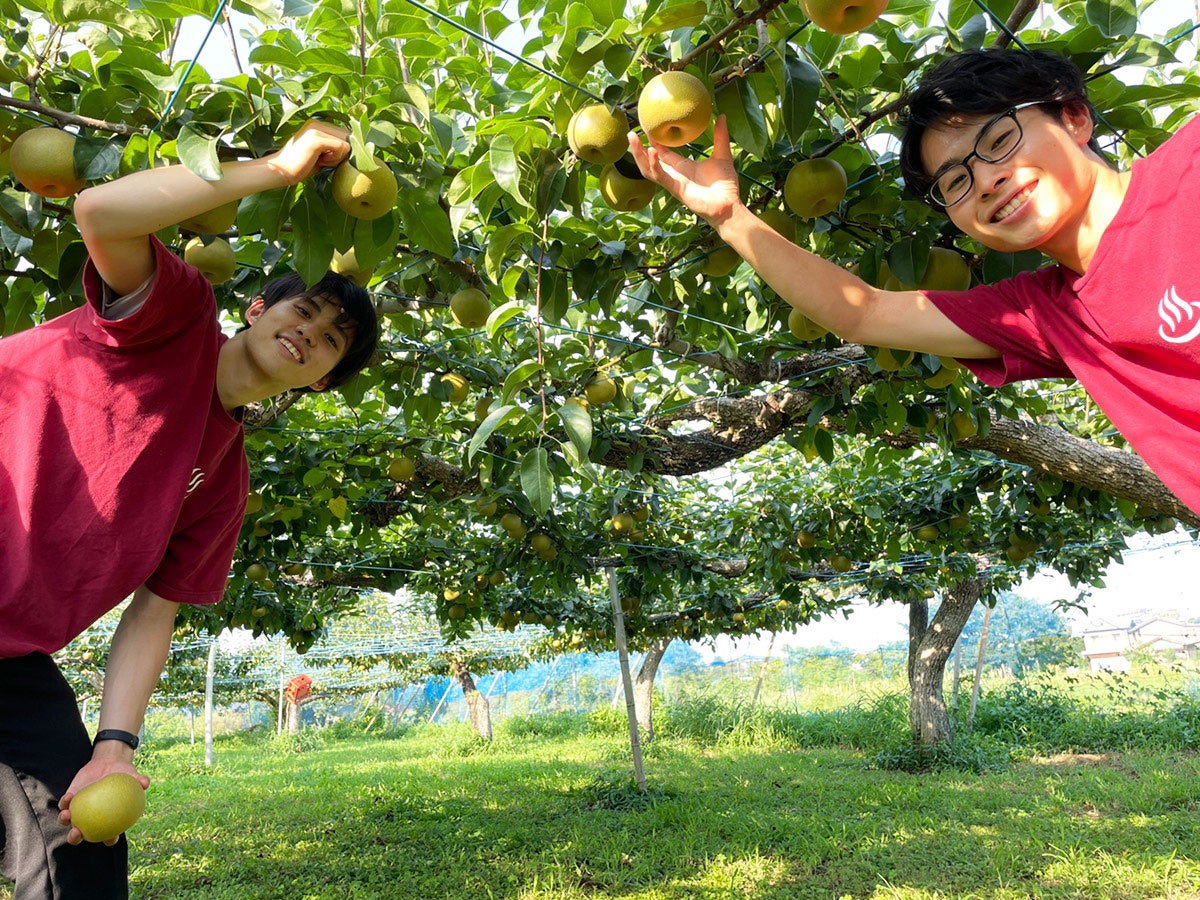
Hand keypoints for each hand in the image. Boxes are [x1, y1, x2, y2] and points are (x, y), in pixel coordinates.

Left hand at [58, 754, 148, 845]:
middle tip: (77, 833)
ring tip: (67, 815)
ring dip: (65, 821)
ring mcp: (80, 810)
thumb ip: (139, 780)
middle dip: (76, 838)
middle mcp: (91, 818)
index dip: (109, 839)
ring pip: (69, 821)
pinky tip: (69, 796)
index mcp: (108, 819)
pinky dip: (65, 802)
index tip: (109, 838)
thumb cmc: (123, 773)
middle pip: (82, 834)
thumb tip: (145, 783)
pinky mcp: (71, 800)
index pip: (109, 834)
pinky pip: (65, 804)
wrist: (109, 762)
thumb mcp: (133, 776)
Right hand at [267, 119, 350, 184]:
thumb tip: (354, 148)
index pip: (345, 133)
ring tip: (321, 160)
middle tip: (324, 160)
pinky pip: (341, 147)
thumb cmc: (301, 166)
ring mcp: (316, 129)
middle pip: (348, 137)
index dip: (342, 149)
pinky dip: (335, 158)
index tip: (328, 158)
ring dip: (338, 157)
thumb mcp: (322, 154)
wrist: (281, 170)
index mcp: (318, 124)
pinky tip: (321, 161)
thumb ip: (335, 147)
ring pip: (346, 142)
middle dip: (341, 153)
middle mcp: (317, 122)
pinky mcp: (316, 138)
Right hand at [627, 115, 743, 226]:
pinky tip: (651, 151)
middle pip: (650, 161)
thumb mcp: (722, 154)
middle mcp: (675, 175)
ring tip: (633, 139)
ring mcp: (674, 182)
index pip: (663, 153)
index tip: (648, 127)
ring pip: (649, 169)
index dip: (654, 141)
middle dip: (638, 148)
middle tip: (630, 133)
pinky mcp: (676, 189)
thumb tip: (721, 116)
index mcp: (683, 167)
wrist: (729, 205)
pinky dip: (654, 165)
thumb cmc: (725, 185)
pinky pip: (661, 177)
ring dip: (639, 155)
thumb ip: (720, 136)